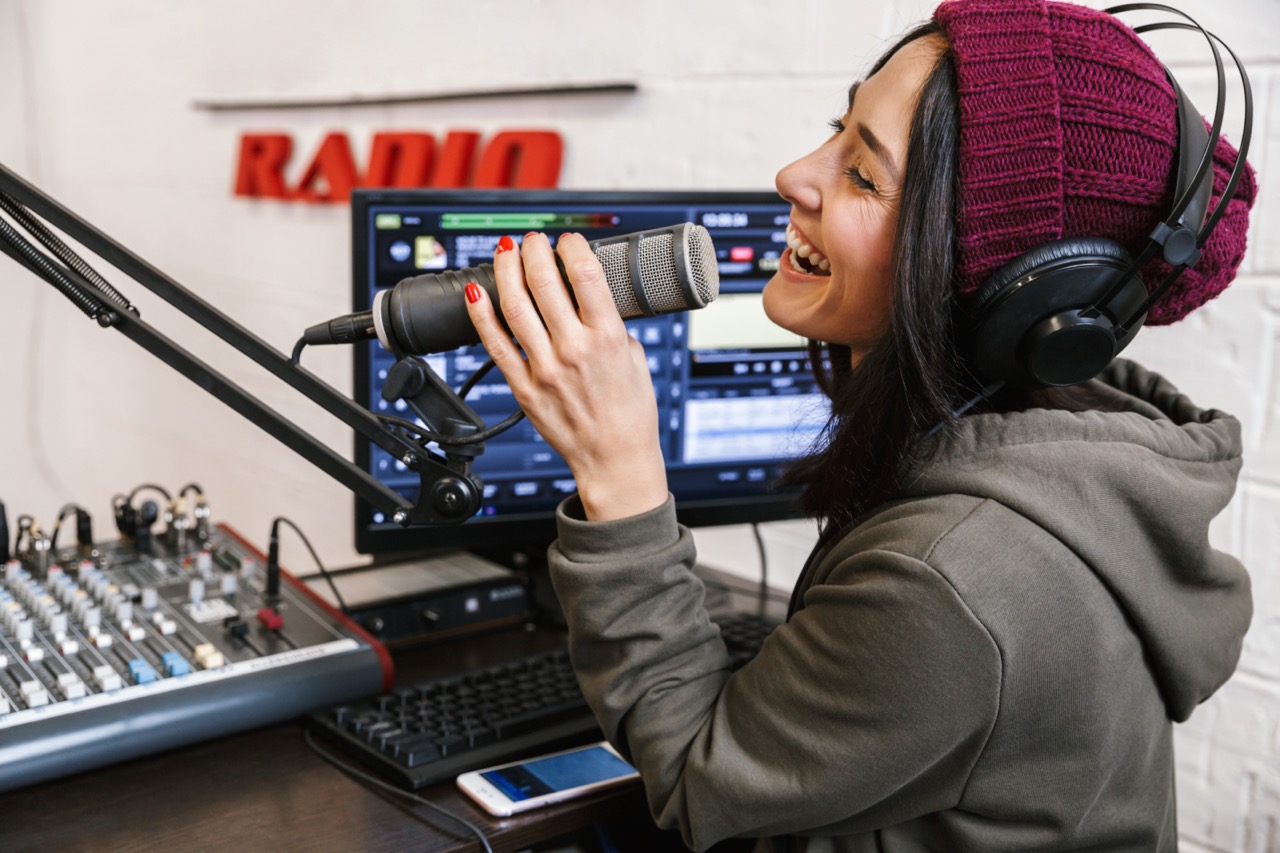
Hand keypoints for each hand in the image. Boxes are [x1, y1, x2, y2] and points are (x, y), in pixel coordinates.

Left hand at [464, 233, 668, 521]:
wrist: (614, 459)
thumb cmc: (629, 413)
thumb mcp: (635, 358)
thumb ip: (611, 325)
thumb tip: (589, 298)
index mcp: (608, 338)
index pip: (585, 276)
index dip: (572, 248)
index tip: (567, 240)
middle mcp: (574, 350)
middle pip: (544, 283)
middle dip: (535, 251)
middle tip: (532, 240)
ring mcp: (544, 369)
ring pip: (515, 306)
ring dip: (507, 271)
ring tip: (505, 252)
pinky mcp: (523, 387)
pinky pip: (494, 344)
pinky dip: (482, 313)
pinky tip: (476, 291)